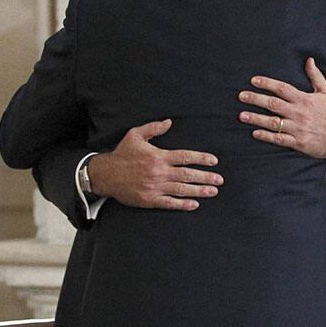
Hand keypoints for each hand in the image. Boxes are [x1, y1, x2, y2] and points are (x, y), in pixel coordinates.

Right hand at [87, 119, 222, 209]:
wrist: (106, 175)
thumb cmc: (122, 154)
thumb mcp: (135, 135)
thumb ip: (154, 128)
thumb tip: (170, 122)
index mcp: (158, 156)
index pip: (185, 157)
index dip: (201, 159)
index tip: (214, 161)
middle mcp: (159, 172)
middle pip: (187, 175)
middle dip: (206, 177)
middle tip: (219, 180)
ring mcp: (155, 187)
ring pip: (182, 190)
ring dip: (199, 191)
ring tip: (213, 191)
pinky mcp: (149, 200)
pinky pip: (169, 203)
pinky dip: (183, 204)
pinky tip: (195, 204)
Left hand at [238, 57, 325, 167]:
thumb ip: (316, 76)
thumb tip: (309, 60)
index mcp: (305, 99)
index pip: (282, 89)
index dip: (267, 83)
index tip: (253, 80)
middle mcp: (299, 113)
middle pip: (274, 104)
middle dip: (256, 99)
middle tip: (241, 96)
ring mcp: (298, 128)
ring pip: (273, 122)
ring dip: (256, 118)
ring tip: (242, 115)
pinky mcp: (298, 142)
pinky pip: (279, 139)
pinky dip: (266, 136)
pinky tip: (255, 133)